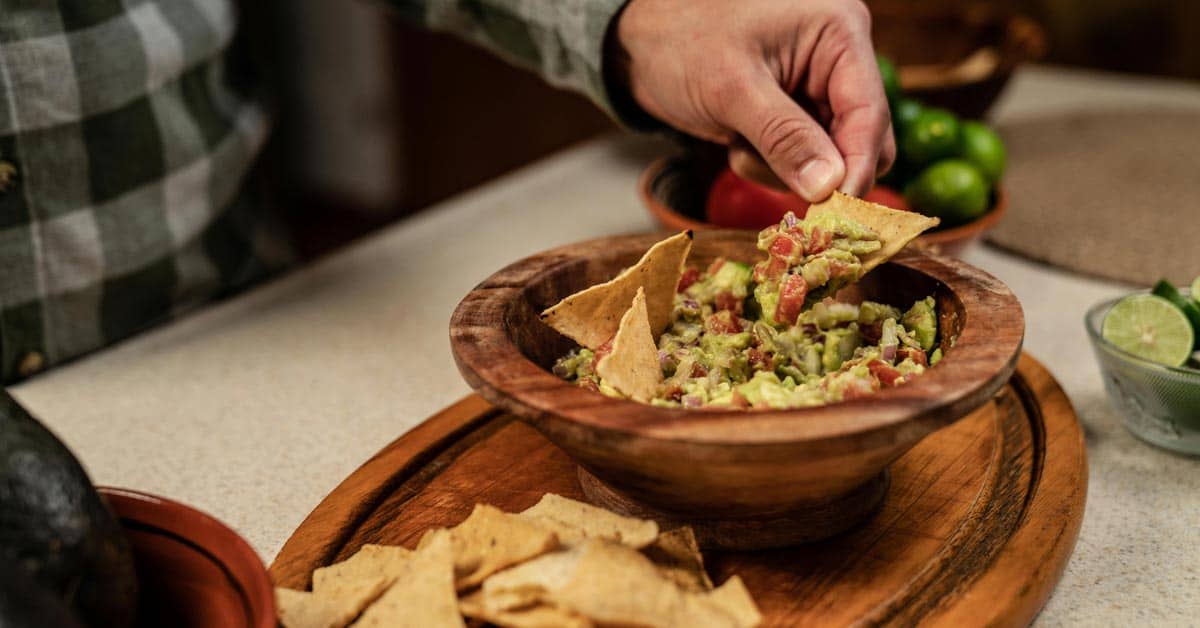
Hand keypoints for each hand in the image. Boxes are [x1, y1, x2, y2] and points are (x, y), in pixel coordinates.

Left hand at [613, 0, 894, 200]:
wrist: (639, 43)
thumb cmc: (681, 42)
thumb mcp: (732, 89)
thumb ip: (784, 137)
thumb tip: (829, 187)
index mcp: (838, 33)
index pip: (869, 113)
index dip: (856, 166)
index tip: (835, 211)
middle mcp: (838, 61)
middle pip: (860, 142)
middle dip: (813, 167)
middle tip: (764, 166)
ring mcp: (816, 91)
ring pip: (829, 161)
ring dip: (780, 167)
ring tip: (737, 139)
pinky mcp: (794, 117)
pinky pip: (800, 162)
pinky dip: (765, 163)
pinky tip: (735, 138)